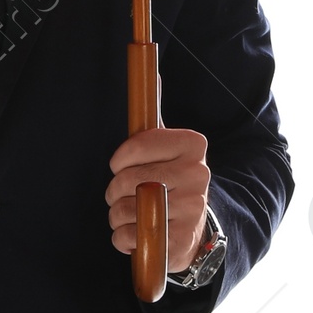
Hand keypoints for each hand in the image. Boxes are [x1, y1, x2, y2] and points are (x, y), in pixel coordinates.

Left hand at [106, 127, 209, 274]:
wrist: (191, 229)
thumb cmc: (168, 181)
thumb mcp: (166, 147)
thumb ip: (155, 117)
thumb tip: (154, 73)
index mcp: (193, 144)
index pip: (138, 144)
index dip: (119, 159)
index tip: (119, 165)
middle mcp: (198, 173)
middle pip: (128, 179)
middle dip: (114, 190)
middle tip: (122, 195)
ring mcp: (192, 207)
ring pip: (126, 209)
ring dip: (116, 216)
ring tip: (129, 215)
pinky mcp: (182, 238)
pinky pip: (132, 236)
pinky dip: (123, 238)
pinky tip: (136, 234)